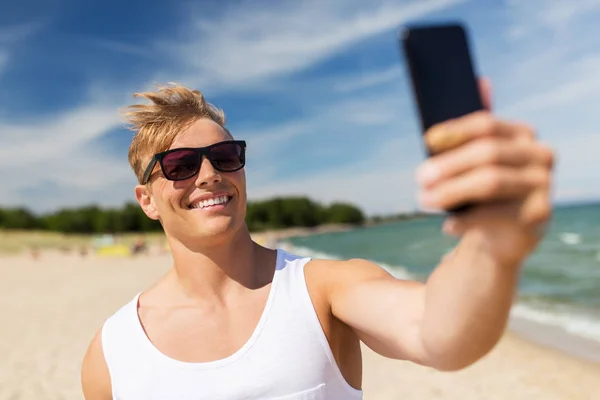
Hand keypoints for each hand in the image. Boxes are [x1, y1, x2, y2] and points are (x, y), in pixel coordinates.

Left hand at [415, 78, 554, 266]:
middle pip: (487, 152)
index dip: (455, 130)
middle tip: (419, 178)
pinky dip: (465, 221)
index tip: (427, 140)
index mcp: (521, 134)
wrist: (503, 235)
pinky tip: (448, 227)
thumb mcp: (471, 159)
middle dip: (448, 165)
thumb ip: (471, 127)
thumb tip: (480, 80)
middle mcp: (539, 154)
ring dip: (450, 191)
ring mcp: (542, 184)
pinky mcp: (539, 214)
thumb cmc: (481, 191)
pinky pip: (495, 215)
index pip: (486, 124)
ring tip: (424, 200)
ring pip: (490, 181)